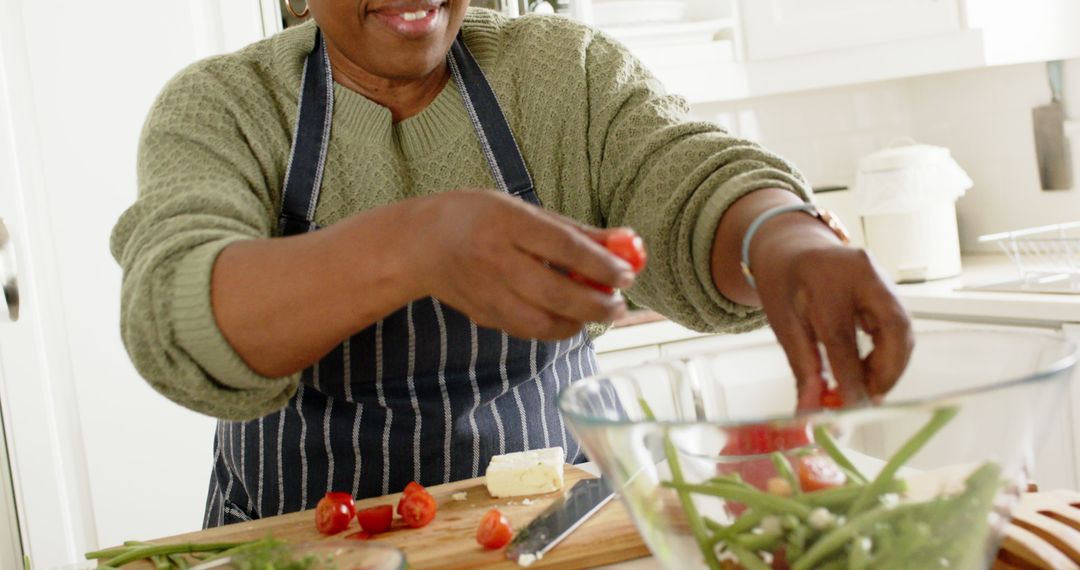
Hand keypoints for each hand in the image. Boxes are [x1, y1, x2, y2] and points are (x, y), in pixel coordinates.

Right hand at [407, 189, 636, 339]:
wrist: (420, 245)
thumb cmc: (478, 218)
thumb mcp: (524, 210)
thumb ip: (574, 231)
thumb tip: (626, 244)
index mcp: (507, 223)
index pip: (563, 247)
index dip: (600, 265)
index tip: (627, 275)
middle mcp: (494, 260)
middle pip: (555, 292)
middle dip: (596, 304)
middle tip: (619, 305)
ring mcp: (486, 292)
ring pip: (542, 322)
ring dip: (578, 323)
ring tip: (597, 312)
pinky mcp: (483, 316)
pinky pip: (527, 330)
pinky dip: (555, 328)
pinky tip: (569, 317)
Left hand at [749, 214, 913, 410]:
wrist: (794, 248)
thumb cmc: (785, 284)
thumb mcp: (784, 325)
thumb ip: (802, 367)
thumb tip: (811, 410)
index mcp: (824, 280)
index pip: (842, 336)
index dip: (851, 376)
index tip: (852, 408)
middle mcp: (862, 272)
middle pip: (894, 326)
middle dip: (888, 370)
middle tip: (870, 398)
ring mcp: (881, 276)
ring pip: (903, 328)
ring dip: (891, 365)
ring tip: (866, 387)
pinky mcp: (890, 286)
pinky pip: (899, 324)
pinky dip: (890, 352)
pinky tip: (869, 368)